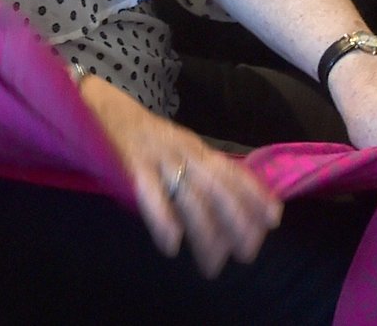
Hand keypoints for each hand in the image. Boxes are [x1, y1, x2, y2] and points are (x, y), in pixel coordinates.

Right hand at [85, 73, 283, 276]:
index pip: (234, 172)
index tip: (274, 219)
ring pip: (190, 197)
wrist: (102, 111)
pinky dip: (164, 219)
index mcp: (198, 150)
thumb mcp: (181, 149)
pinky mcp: (132, 167)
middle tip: (248, 252)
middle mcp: (184, 152)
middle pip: (219, 188)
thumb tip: (233, 204)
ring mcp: (159, 159)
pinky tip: (173, 243)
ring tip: (213, 264)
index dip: (255, 194)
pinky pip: (151, 194)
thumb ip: (203, 171)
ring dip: (205, 233)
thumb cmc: (146, 139)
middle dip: (237, 221)